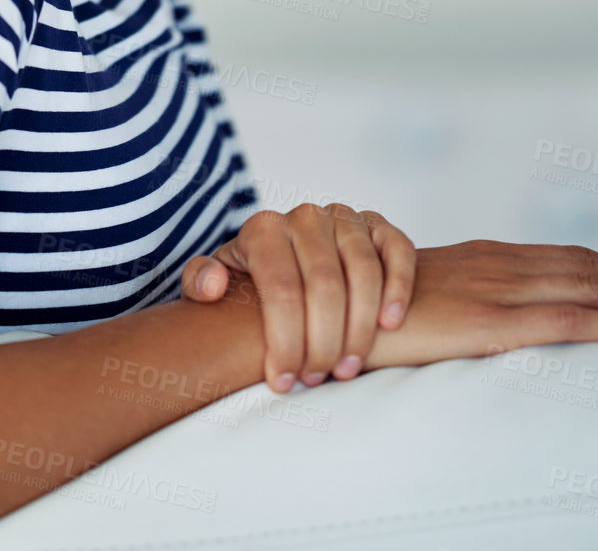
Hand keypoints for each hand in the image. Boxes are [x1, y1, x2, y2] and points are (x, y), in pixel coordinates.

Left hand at [179, 204, 415, 393]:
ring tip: (348, 368)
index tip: (284, 381)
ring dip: (360, 327)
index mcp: (263, 228)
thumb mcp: (219, 279)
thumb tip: (214, 286)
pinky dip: (398, 286)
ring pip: (363, 272)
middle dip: (323, 341)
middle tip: (318, 378)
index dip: (285, 340)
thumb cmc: (253, 278)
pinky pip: (396, 250)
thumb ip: (200, 280)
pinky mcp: (378, 225)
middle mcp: (305, 217)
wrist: (290, 254)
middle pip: (324, 285)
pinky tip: (390, 323)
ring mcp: (344, 218)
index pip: (280, 288)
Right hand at [357, 239, 597, 370]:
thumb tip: (480, 313)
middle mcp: (496, 263)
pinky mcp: (488, 321)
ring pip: (584, 283)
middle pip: (584, 264)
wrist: (331, 307)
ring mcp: (494, 289)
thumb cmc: (369, 307)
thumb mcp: (423, 293)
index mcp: (484, 257)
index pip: (563, 257)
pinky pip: (562, 317)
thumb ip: (458, 296)